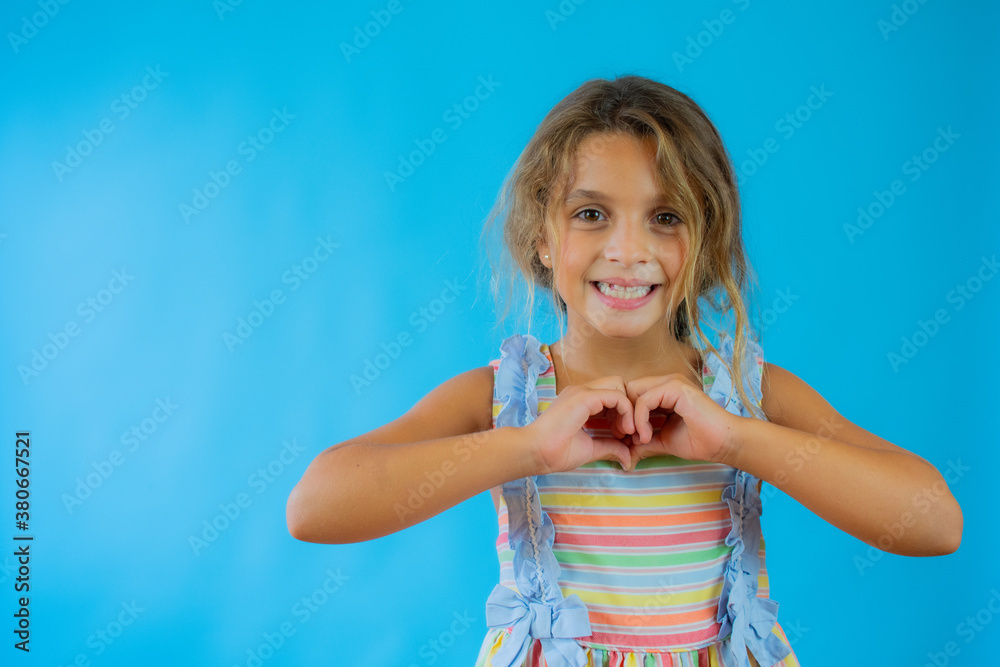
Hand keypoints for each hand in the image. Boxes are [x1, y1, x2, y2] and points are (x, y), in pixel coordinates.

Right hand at [525, 375, 635, 474]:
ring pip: (619, 386)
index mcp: (580, 401)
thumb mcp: (590, 448)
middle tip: (625, 432)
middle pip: (617, 386)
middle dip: (627, 407)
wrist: (537, 452)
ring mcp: (582, 391)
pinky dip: (627, 411)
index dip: (621, 414)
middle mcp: (581, 391)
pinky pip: (617, 396)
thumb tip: (628, 458)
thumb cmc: (556, 452)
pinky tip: (624, 430)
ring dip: (629, 408)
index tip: (621, 437)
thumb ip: (610, 447)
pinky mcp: (585, 396)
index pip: (611, 396)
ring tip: (625, 431)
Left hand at [623, 374, 740, 468]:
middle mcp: (666, 382)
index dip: (626, 415)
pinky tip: (646, 436)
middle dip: (624, 414)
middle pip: (629, 390)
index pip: (632, 394)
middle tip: (628, 438)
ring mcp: (671, 382)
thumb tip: (626, 455)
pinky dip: (640, 419)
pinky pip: (644, 400)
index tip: (628, 439)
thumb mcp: (663, 441)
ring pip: (633, 392)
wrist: (724, 443)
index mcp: (664, 391)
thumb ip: (644, 443)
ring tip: (639, 439)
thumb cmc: (700, 441)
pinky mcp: (675, 387)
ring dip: (631, 418)